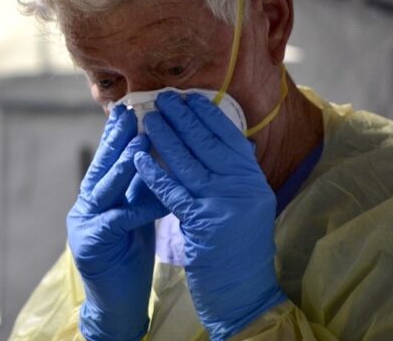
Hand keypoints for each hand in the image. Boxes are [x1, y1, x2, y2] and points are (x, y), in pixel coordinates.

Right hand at [68, 106, 168, 340]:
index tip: (129, 108)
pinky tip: (155, 196)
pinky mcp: (92, 245)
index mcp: (97, 196)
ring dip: (122, 164)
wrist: (117, 301)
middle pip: (101, 166)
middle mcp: (86, 205)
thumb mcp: (135, 213)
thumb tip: (157, 155)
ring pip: (104, 188)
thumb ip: (139, 187)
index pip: (107, 159)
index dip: (116, 134)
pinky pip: (118, 221)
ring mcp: (85, 224)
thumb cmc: (129, 254)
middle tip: (130, 112)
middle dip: (116, 138)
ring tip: (140, 142)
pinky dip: (136, 207)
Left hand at [133, 92, 286, 340]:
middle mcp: (244, 188)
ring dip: (165, 137)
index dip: (209, 115)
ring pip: (188, 162)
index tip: (190, 98)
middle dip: (183, 117)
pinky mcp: (203, 223)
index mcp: (254, 180)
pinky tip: (138, 158)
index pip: (230, 137)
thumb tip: (226, 142)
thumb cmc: (240, 251)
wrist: (244, 294)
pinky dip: (153, 173)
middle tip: (163, 98)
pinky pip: (172, 191)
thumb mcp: (246, 206)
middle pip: (208, 143)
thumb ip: (236, 176)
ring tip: (149, 118)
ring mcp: (225, 205)